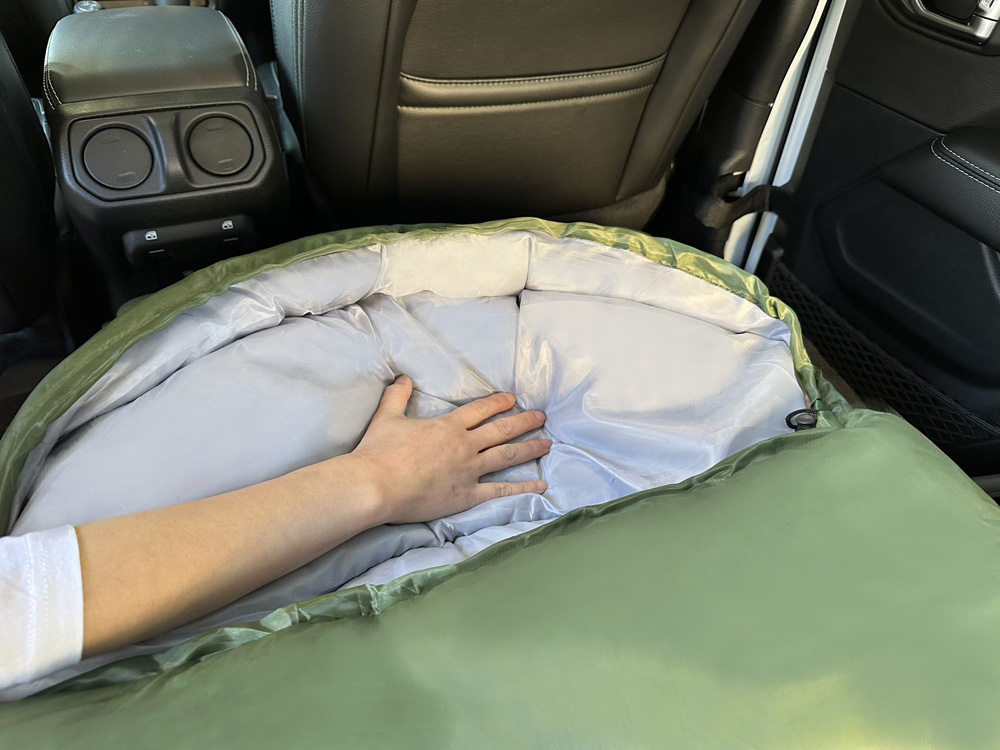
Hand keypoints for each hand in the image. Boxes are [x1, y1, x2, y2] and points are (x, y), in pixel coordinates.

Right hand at [348, 375, 549, 524]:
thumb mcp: (387, 417)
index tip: (513, 398)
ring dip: (530, 448)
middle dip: (524, 421)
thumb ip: (397, 396)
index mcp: (448, 426)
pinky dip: (523, 489)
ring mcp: (469, 470)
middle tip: (541, 417)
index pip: (480, 410)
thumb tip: (403, 377)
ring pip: (507, 456)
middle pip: (502, 430)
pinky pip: (501, 491)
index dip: (499, 402)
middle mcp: (465, 445)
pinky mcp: (467, 495)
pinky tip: (540, 486)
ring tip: (548, 443)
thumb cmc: (380, 451)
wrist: (377, 485)